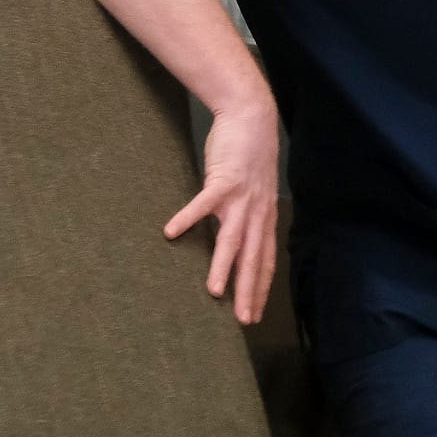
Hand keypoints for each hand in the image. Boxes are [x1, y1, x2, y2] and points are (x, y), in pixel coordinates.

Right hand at [164, 94, 282, 323]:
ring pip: (232, 239)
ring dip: (222, 267)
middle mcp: (256, 212)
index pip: (265, 260)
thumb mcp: (257, 190)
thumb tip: (242, 233)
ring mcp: (241, 197)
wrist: (252, 117)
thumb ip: (250, 213)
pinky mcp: (224, 179)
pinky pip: (204, 203)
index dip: (261, 287)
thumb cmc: (250, 154)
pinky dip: (188, 218)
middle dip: (248, 291)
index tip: (256, 312)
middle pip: (253, 258)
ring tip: (212, 291)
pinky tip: (171, 232)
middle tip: (244, 319)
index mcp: (264, 216)